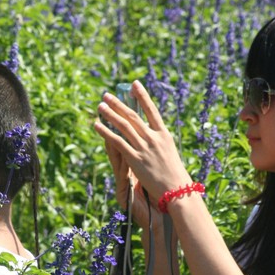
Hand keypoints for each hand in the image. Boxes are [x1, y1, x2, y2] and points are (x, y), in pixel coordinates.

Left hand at [95, 81, 192, 212]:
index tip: (134, 83)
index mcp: (164, 134)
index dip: (143, 95)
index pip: (152, 110)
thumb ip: (158, 141)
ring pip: (124, 126)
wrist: (177, 190)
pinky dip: (106, 132)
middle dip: (118, 104)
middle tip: (107, 95)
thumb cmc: (175, 175)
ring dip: (110, 114)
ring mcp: (144, 148)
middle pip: (133, 116)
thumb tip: (150, 132)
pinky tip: (97, 126)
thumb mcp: (169, 152)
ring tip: (100, 106)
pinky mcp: (135, 160)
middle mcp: (153, 138)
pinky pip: (117, 142)